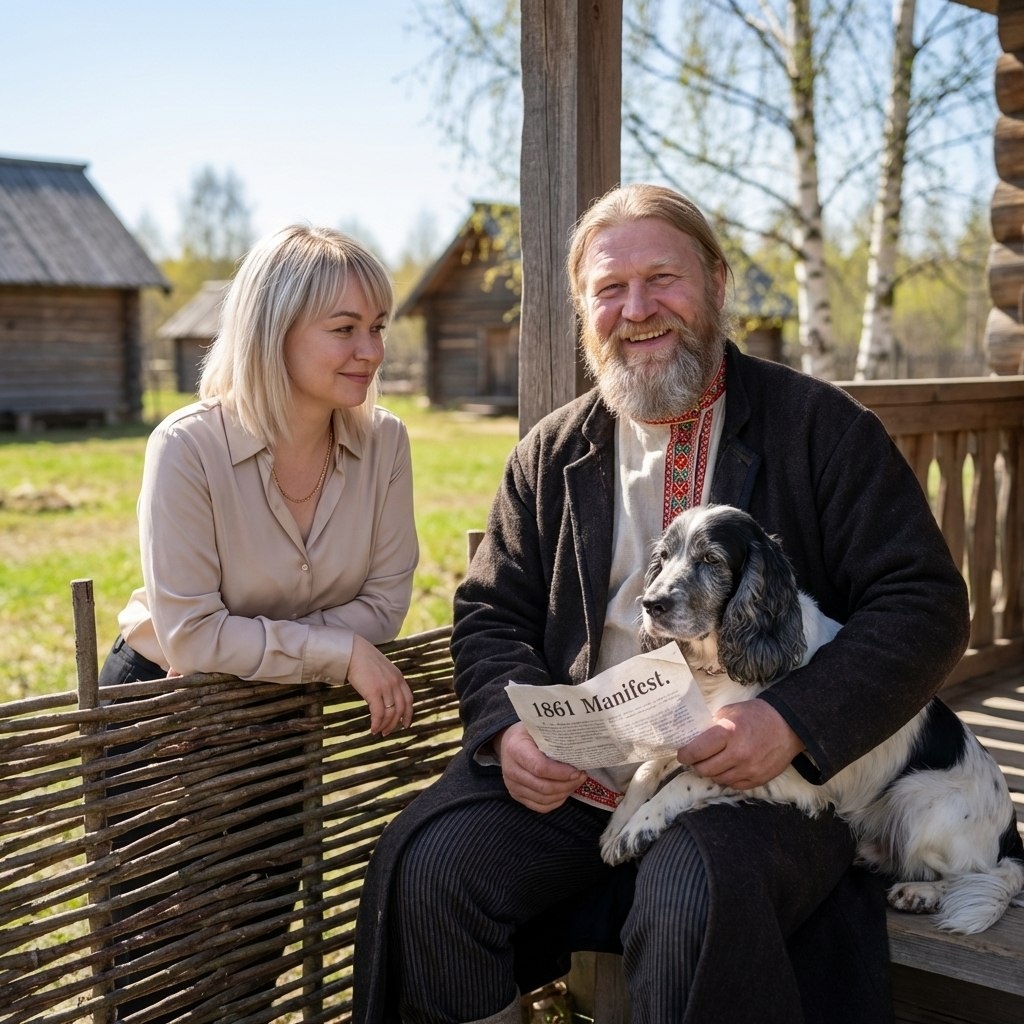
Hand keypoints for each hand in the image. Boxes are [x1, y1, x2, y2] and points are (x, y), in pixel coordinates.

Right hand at [346, 634, 413, 736]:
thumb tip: (385, 697)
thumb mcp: (381, 669)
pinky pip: (378, 713)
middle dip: (394, 723)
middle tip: (386, 732)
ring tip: (378, 732)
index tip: (405, 724)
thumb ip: (387, 681)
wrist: (352, 651)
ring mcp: (385, 687)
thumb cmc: (363, 660)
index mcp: (398, 677)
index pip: (409, 699)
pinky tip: (372, 729)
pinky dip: (376, 724)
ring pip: (390, 713)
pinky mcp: (374, 692)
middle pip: (400, 709)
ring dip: (384, 726)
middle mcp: (395, 682)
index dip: (408, 714)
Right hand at [494, 722, 585, 811]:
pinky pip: (540, 806)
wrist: (508, 743)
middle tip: (581, 775)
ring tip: (576, 782)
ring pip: (544, 799)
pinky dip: (556, 801)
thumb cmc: (528, 733)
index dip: (561, 772)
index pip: (539, 767)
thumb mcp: (538, 727)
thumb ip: (553, 737)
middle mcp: (511, 770)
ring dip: (564, 793)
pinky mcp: (517, 796)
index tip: (577, 770)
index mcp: (515, 749)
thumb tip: (580, 745)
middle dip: (567, 784)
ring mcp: (512, 785)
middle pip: (543, 787)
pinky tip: (565, 790)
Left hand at [676, 699, 802, 789]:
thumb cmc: (756, 715)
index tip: (682, 754)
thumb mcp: (730, 713)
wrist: (788, 725)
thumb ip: (711, 727)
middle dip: (696, 764)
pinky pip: (734, 785)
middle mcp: (738, 754)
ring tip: (713, 762)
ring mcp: (749, 769)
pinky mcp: (758, 779)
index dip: (685, 755)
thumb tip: (693, 739)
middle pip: (705, 769)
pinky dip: (727, 778)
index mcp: (728, 733)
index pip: (697, 751)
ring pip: (718, 779)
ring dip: (712, 772)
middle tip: (696, 759)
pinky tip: (728, 768)